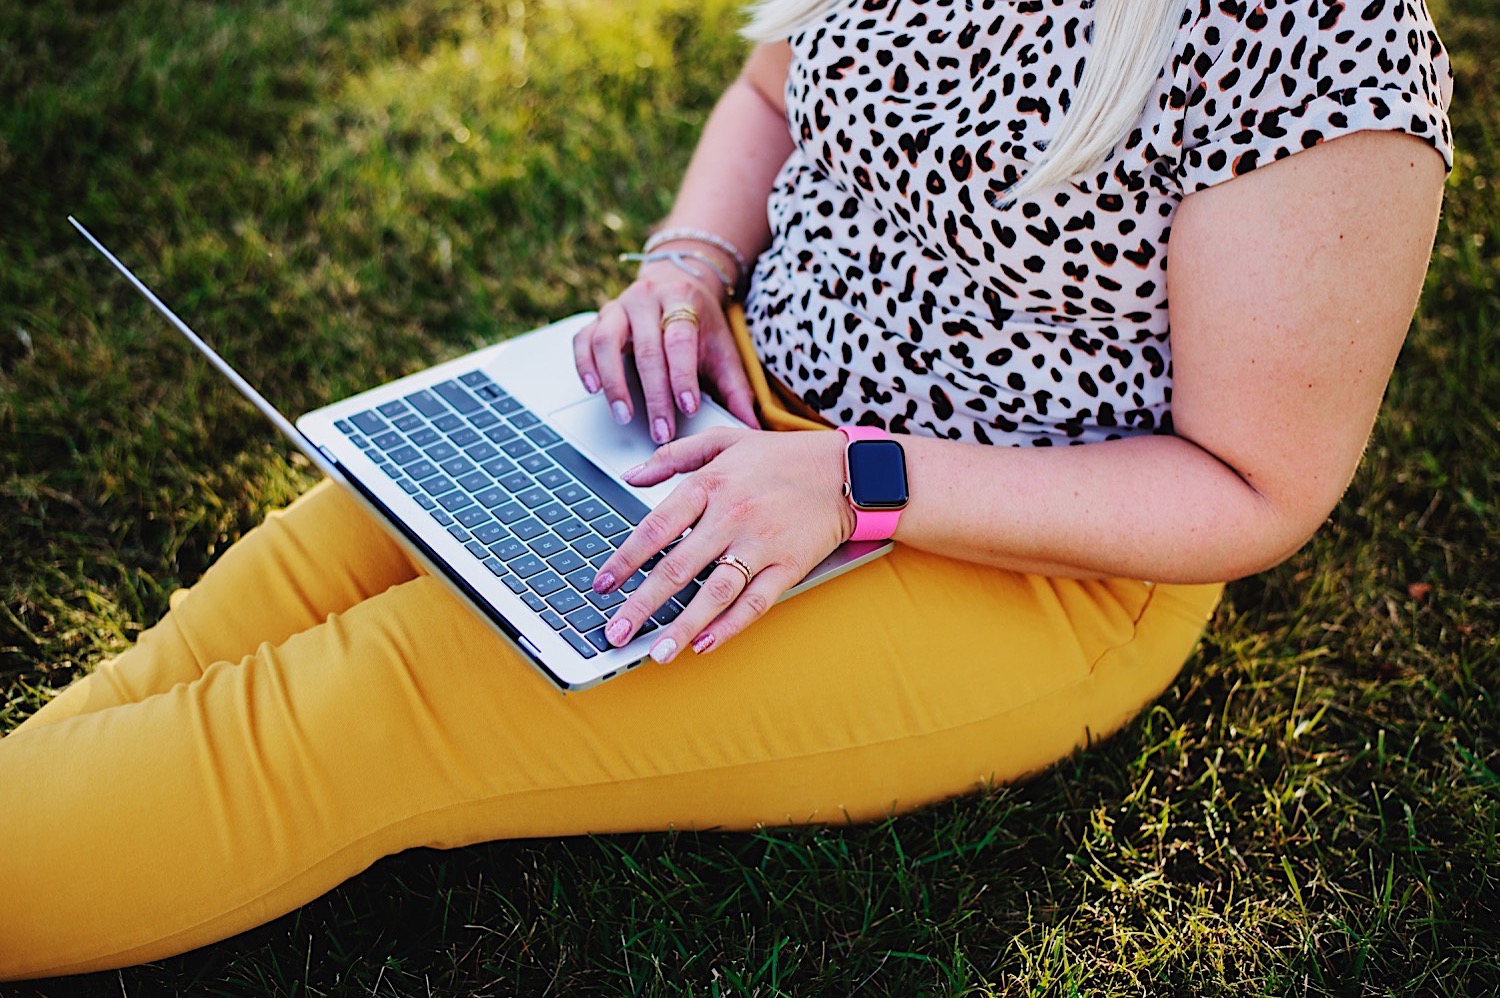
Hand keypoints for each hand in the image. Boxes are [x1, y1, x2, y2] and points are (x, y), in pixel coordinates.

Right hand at [573, 263, 759, 445]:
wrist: (678, 284)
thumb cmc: (700, 324)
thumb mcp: (723, 350)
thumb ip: (736, 389)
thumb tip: (752, 427)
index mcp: (683, 301)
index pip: (680, 340)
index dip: (683, 376)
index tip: (688, 408)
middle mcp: (647, 300)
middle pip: (647, 349)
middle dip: (654, 395)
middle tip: (661, 431)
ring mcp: (618, 307)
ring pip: (607, 342)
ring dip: (614, 383)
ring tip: (624, 415)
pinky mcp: (598, 318)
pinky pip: (583, 340)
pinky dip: (584, 365)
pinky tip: (594, 389)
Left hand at [591, 427, 855, 662]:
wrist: (848, 471)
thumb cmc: (783, 457)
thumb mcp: (725, 439)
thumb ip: (673, 456)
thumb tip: (630, 475)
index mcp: (710, 484)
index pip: (656, 528)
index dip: (625, 559)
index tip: (602, 585)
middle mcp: (731, 516)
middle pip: (677, 568)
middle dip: (641, 605)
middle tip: (615, 633)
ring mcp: (761, 544)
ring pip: (714, 592)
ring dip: (682, 626)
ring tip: (656, 653)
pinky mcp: (788, 566)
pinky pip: (755, 602)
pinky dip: (730, 626)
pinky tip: (705, 644)